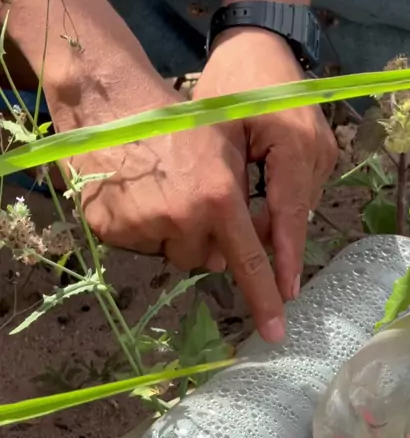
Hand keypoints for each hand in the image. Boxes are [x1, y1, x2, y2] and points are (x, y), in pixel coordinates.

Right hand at [47, 58, 285, 342]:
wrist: (107, 104)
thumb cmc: (173, 119)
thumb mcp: (222, 147)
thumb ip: (241, 196)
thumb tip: (242, 246)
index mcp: (219, 197)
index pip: (248, 261)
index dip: (263, 299)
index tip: (274, 333)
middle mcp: (183, 219)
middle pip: (205, 258)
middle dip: (204, 237)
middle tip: (190, 197)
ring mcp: (144, 227)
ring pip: (170, 253)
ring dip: (170, 234)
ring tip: (158, 189)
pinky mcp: (110, 231)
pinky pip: (138, 245)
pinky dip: (139, 228)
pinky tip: (133, 194)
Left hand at [193, 28, 337, 300]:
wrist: (261, 40)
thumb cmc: (231, 82)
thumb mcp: (217, 133)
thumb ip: (225, 185)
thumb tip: (223, 239)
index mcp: (294, 146)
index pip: (288, 215)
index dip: (283, 259)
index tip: (283, 298)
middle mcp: (319, 153)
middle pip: (293, 216)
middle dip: (267, 243)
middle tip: (232, 262)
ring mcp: (325, 152)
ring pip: (295, 207)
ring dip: (268, 223)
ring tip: (234, 226)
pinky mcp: (321, 152)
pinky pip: (297, 191)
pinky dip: (275, 204)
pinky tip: (252, 201)